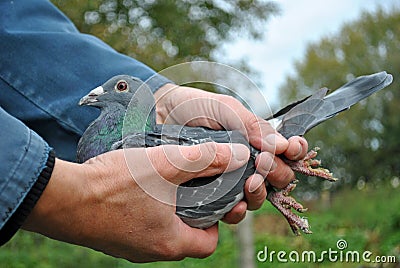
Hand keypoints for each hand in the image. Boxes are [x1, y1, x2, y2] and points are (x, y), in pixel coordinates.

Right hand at [22, 142, 248, 261]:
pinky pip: (139, 227)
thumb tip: (238, 155)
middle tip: (188, 185)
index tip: (210, 197)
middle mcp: (150, 251)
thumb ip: (205, 159)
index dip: (215, 220)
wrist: (62, 198)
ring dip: (167, 210)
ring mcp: (129, 247)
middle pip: (185, 237)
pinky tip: (138, 190)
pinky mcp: (113, 238)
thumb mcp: (166, 164)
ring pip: (161, 231)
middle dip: (192, 212)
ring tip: (163, 183)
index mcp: (169, 242)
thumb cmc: (114, 184)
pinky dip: (145, 210)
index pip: (208, 242)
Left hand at [155, 84, 307, 222]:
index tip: (292, 149)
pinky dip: (239, 210)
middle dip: (277, 173)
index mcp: (257, 139)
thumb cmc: (196, 107)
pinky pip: (233, 210)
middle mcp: (248, 161)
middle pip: (279, 177)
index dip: (297, 151)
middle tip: (262, 164)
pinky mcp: (213, 194)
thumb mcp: (227, 109)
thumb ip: (253, 125)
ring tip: (250, 184)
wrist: (161, 116)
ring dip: (260, 193)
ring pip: (259, 196)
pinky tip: (236, 205)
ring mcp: (231, 179)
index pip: (289, 150)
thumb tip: (282, 145)